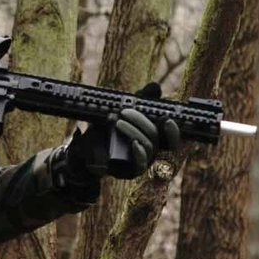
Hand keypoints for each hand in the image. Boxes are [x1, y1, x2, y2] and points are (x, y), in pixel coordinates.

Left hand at [64, 106, 180, 182]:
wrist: (85, 146)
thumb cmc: (106, 127)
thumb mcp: (121, 111)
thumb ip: (139, 100)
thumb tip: (155, 87)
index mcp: (152, 135)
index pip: (171, 135)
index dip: (173, 129)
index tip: (166, 118)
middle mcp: (151, 149)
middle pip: (156, 135)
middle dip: (141, 121)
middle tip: (123, 112)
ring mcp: (142, 161)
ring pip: (148, 146)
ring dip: (134, 132)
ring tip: (117, 122)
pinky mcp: (131, 171)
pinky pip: (141, 164)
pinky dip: (139, 152)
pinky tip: (133, 143)